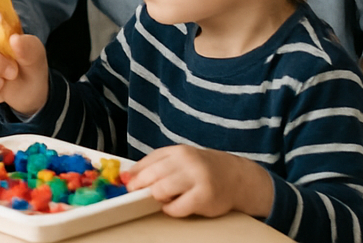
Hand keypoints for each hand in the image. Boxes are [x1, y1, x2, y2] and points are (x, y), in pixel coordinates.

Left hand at [127, 145, 273, 218]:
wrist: (236, 177)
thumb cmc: (201, 170)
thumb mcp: (178, 161)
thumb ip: (154, 166)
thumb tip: (126, 177)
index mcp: (177, 152)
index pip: (148, 162)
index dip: (134, 175)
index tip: (127, 184)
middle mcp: (187, 162)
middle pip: (152, 176)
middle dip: (141, 188)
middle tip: (139, 195)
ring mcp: (197, 178)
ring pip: (161, 190)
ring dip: (157, 198)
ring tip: (162, 199)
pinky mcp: (205, 197)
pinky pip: (178, 207)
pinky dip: (171, 210)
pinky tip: (174, 206)